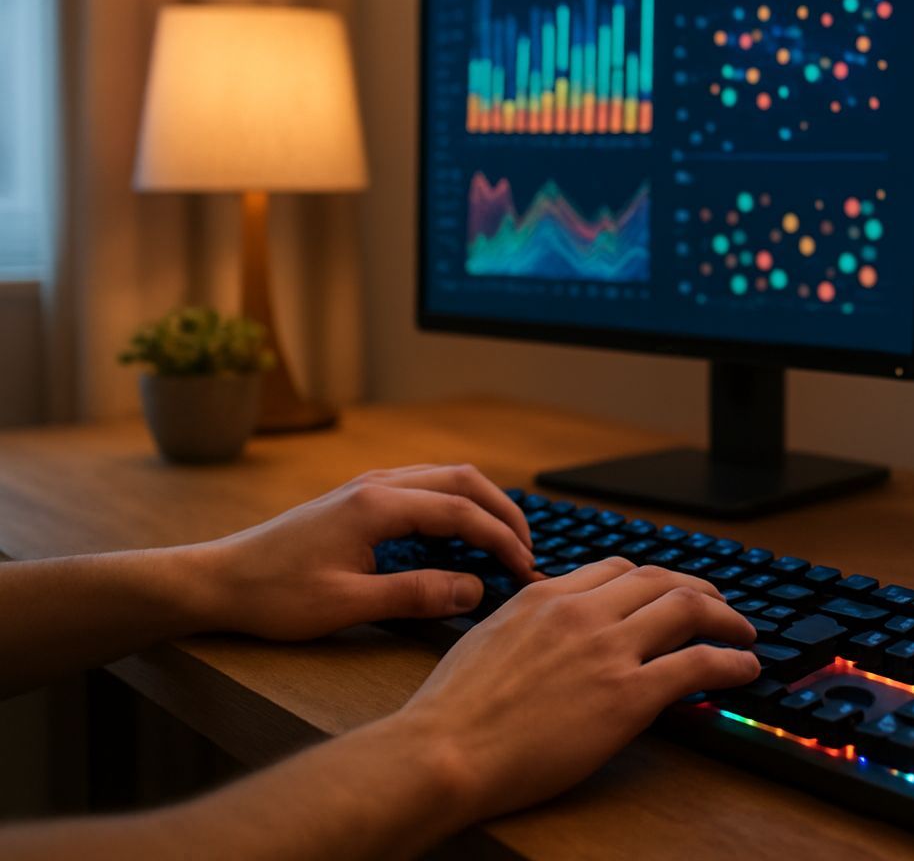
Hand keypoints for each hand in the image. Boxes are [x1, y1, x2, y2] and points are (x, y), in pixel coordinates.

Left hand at [189, 464, 537, 639]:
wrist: (217, 580)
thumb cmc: (274, 595)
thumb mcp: (347, 605)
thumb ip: (415, 595)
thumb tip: (473, 590)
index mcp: (377, 505)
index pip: (461, 512)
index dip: (501, 539)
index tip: (526, 569)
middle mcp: (377, 484)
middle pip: (463, 480)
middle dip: (503, 512)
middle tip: (527, 550)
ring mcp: (367, 486)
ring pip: (445, 476)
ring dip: (481, 502)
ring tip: (504, 539)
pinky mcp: (358, 497)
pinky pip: (424, 484)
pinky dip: (456, 501)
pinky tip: (459, 531)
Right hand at [390, 556, 759, 822]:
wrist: (445, 749)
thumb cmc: (452, 709)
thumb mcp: (488, 638)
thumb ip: (527, 623)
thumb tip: (547, 630)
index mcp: (546, 596)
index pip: (616, 569)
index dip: (651, 578)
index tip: (666, 590)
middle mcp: (583, 612)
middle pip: (660, 581)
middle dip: (698, 589)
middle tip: (718, 604)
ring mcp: (608, 651)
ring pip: (687, 609)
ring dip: (725, 617)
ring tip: (742, 630)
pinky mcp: (628, 696)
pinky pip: (696, 665)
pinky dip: (730, 661)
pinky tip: (744, 666)